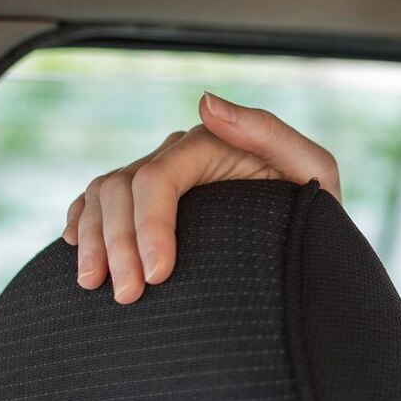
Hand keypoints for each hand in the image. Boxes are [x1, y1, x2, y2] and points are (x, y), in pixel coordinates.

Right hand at [61, 92, 341, 302]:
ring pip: (101, 198)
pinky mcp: (149, 203)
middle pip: (121, 190)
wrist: (317, 243)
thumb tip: (205, 103)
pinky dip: (83, 226)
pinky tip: (80, 255)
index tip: (158, 274)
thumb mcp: (313, 168)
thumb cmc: (320, 207)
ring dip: (92, 242)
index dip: (149, 225)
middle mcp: (178, 155)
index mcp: (211, 143)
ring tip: (95, 288)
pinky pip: (96, 204)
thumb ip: (267, 132)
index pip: (158, 178)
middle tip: (128, 296)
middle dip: (117, 244)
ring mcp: (159, 178)